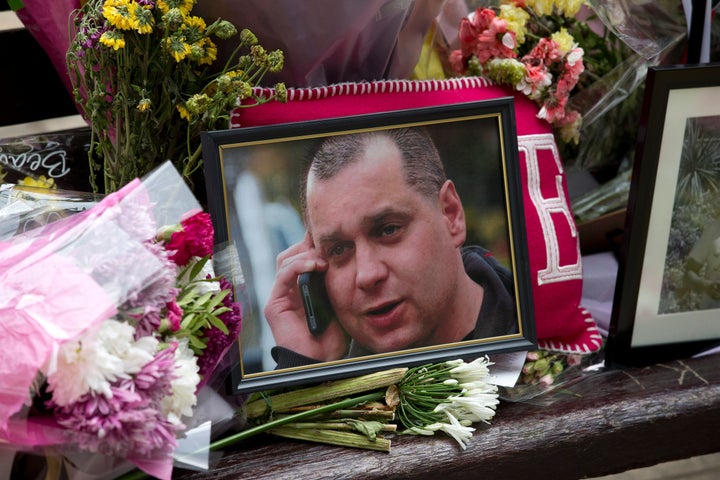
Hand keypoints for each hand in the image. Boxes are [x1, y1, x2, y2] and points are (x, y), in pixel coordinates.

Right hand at [264, 233, 347, 360]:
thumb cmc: (333, 334)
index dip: (315, 243)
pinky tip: (314, 264)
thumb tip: (344, 255)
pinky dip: (298, 265)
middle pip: (293, 253)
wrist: (322, 360)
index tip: (332, 235)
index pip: (304, 254)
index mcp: (303, 285)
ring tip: (324, 257)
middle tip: (328, 242)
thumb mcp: (338, 299)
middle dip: (310, 244)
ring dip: (306, 253)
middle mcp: (289, 288)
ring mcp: (280, 295)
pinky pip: (283, 276)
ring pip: (286, 260)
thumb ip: (335, 279)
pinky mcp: (275, 304)